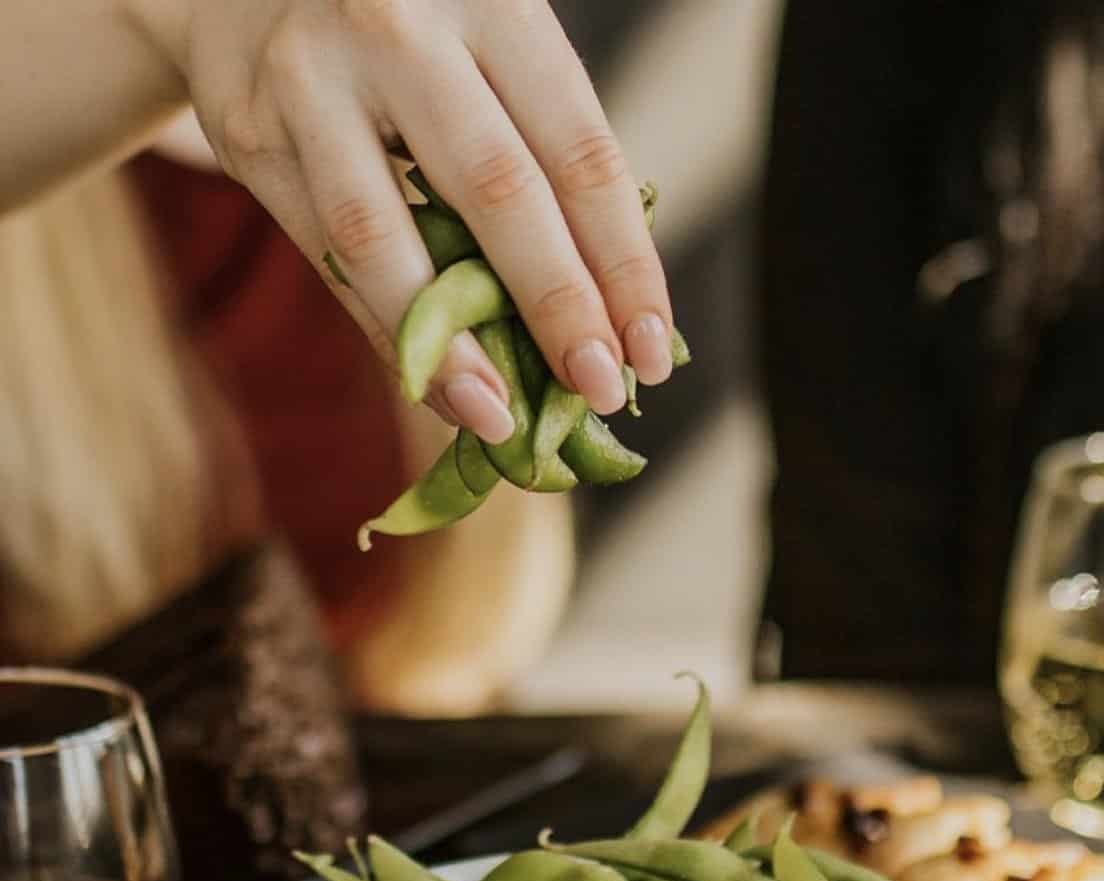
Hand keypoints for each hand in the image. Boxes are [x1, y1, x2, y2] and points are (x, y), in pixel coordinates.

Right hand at [127, 0, 673, 442]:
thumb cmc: (405, 39)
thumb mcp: (482, 57)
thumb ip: (536, 157)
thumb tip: (605, 318)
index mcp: (493, 2)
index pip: (580, 152)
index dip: (624, 264)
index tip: (654, 350)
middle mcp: (402, 27)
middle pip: (498, 190)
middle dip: (559, 307)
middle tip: (599, 391)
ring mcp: (314, 77)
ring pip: (386, 235)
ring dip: (452, 346)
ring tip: (500, 419)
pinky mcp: (252, 133)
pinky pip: (328, 258)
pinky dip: (387, 334)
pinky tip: (432, 387)